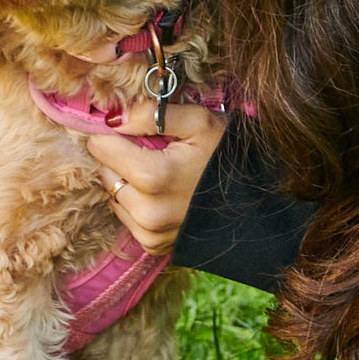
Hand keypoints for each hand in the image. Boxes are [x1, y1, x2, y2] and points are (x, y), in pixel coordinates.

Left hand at [85, 102, 229, 254]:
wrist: (257, 204)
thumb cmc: (227, 157)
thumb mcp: (199, 122)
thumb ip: (153, 114)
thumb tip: (114, 116)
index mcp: (153, 176)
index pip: (101, 147)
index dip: (111, 132)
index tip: (127, 128)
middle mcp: (146, 210)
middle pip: (104, 171)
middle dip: (118, 157)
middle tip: (148, 149)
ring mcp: (149, 232)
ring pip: (112, 195)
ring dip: (125, 181)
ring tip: (157, 172)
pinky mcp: (153, 246)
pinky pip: (125, 217)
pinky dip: (135, 203)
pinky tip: (160, 194)